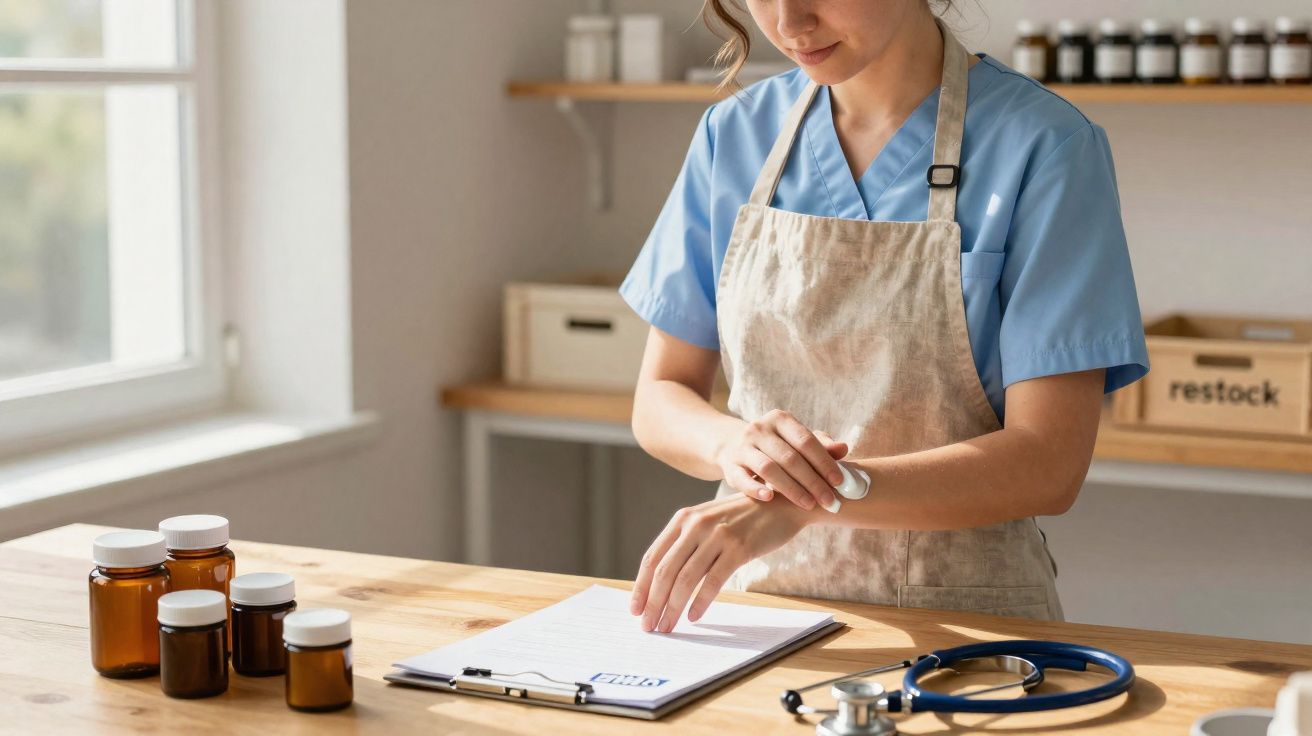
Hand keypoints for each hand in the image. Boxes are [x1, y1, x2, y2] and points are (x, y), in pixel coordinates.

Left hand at [629, 494, 811, 632]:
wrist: (781, 504)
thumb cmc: (742, 518)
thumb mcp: (707, 521)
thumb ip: (686, 543)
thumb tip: (661, 582)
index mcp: (683, 519)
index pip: (653, 558)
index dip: (641, 587)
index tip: (635, 610)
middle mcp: (696, 525)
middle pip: (665, 571)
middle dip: (653, 603)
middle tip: (649, 626)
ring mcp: (718, 535)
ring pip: (685, 579)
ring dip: (673, 608)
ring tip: (667, 626)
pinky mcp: (739, 548)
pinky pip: (713, 581)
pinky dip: (700, 602)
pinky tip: (693, 617)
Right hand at [714, 410, 848, 509]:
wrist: (733, 445)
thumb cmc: (776, 445)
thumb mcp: (797, 440)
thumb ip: (821, 445)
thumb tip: (843, 449)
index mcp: (780, 419)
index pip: (806, 441)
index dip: (824, 462)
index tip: (840, 482)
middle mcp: (760, 429)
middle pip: (790, 457)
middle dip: (813, 481)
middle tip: (829, 501)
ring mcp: (742, 446)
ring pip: (768, 468)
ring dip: (791, 489)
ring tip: (809, 504)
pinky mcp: (730, 465)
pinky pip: (742, 479)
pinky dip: (756, 489)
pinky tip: (770, 498)